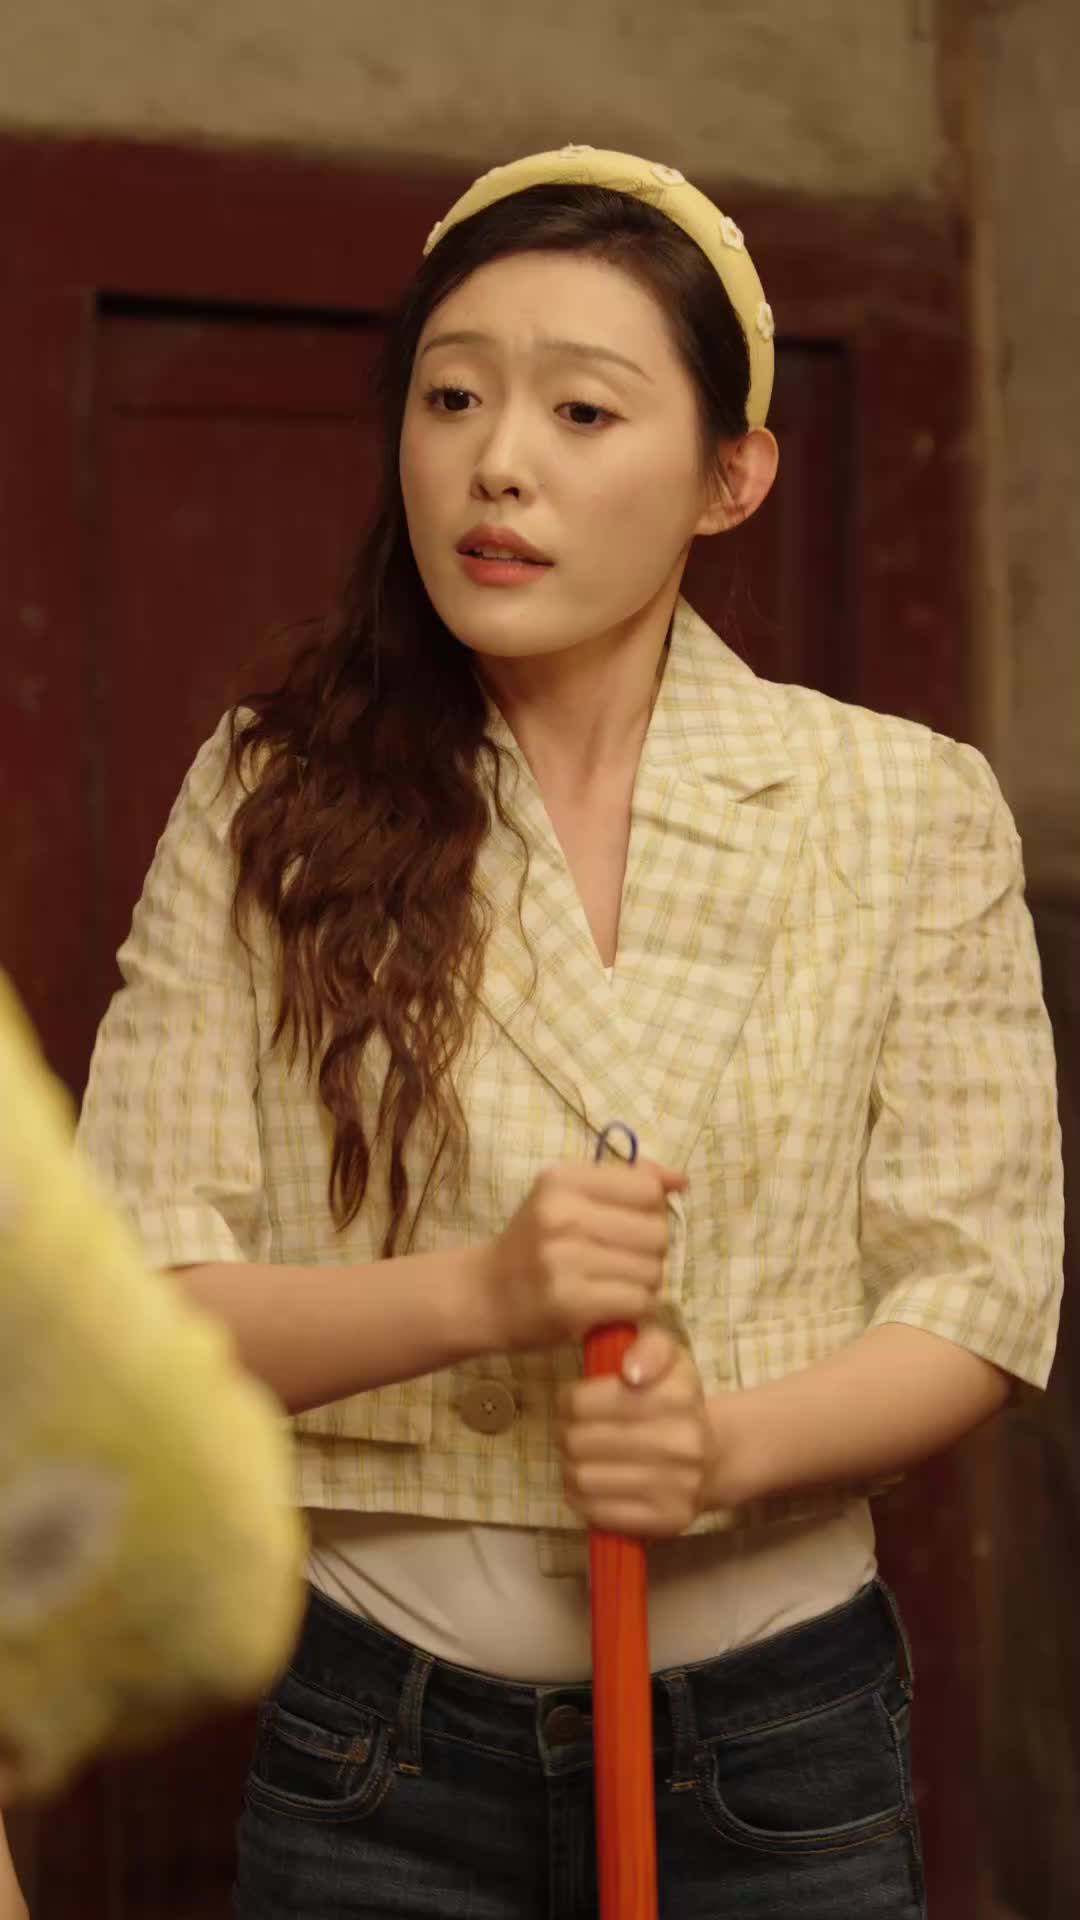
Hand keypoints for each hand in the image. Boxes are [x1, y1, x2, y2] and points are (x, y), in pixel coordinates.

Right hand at [480, 1161, 684, 1354]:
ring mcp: (565, 1259)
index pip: (647, 1188)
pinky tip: (614, 1307)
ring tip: (616, 1285)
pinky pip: (640, 1301)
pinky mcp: (571, 1302)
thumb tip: (680, 1180)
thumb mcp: (566, 1196)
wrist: (483, 1295)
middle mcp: (562, 1214)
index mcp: (562, 1180)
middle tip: (623, 1262)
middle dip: (651, 1251)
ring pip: (653, 1269)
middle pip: (657, 1231)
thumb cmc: (534, 1243)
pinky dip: (637, 1308)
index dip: (652, 1211)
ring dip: (645, 1283)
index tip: (630, 1225)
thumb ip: (623, 1182)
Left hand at [558, 1325, 710, 1537]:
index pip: (581, 1402)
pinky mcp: (667, 1520)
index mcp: (675, 1397)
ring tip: (581, 1458)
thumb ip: (649, 1347)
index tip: (575, 1402)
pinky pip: (597, 1512)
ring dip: (571, 1467)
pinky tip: (590, 1485)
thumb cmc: (676, 1402)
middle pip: (577, 1441)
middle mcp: (679, 1443)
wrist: (714, 1456)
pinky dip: (582, 1498)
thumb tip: (632, 1372)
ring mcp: (676, 1486)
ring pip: (582, 1478)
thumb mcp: (669, 1357)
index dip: (568, 1401)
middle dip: (567, 1434)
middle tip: (574, 1432)